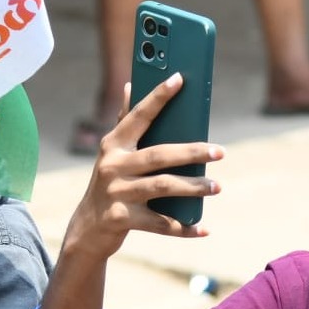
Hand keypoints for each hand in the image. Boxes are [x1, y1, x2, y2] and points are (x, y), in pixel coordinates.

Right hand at [66, 73, 223, 259]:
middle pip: (158, 155)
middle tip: (220, 151)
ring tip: (217, 186)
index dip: (158, 97)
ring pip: (162, 187)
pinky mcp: (122, 219)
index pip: (138, 115)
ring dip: (193, 187)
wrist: (88, 227)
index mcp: (114, 145)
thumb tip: (130, 85)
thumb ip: (125, 123)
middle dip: (191, 152)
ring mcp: (117, 193)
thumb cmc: (111, 183)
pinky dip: (184, 228)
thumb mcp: (114, 154)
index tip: (179, 79)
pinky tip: (204, 228)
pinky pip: (161, 224)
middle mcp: (113, 166)